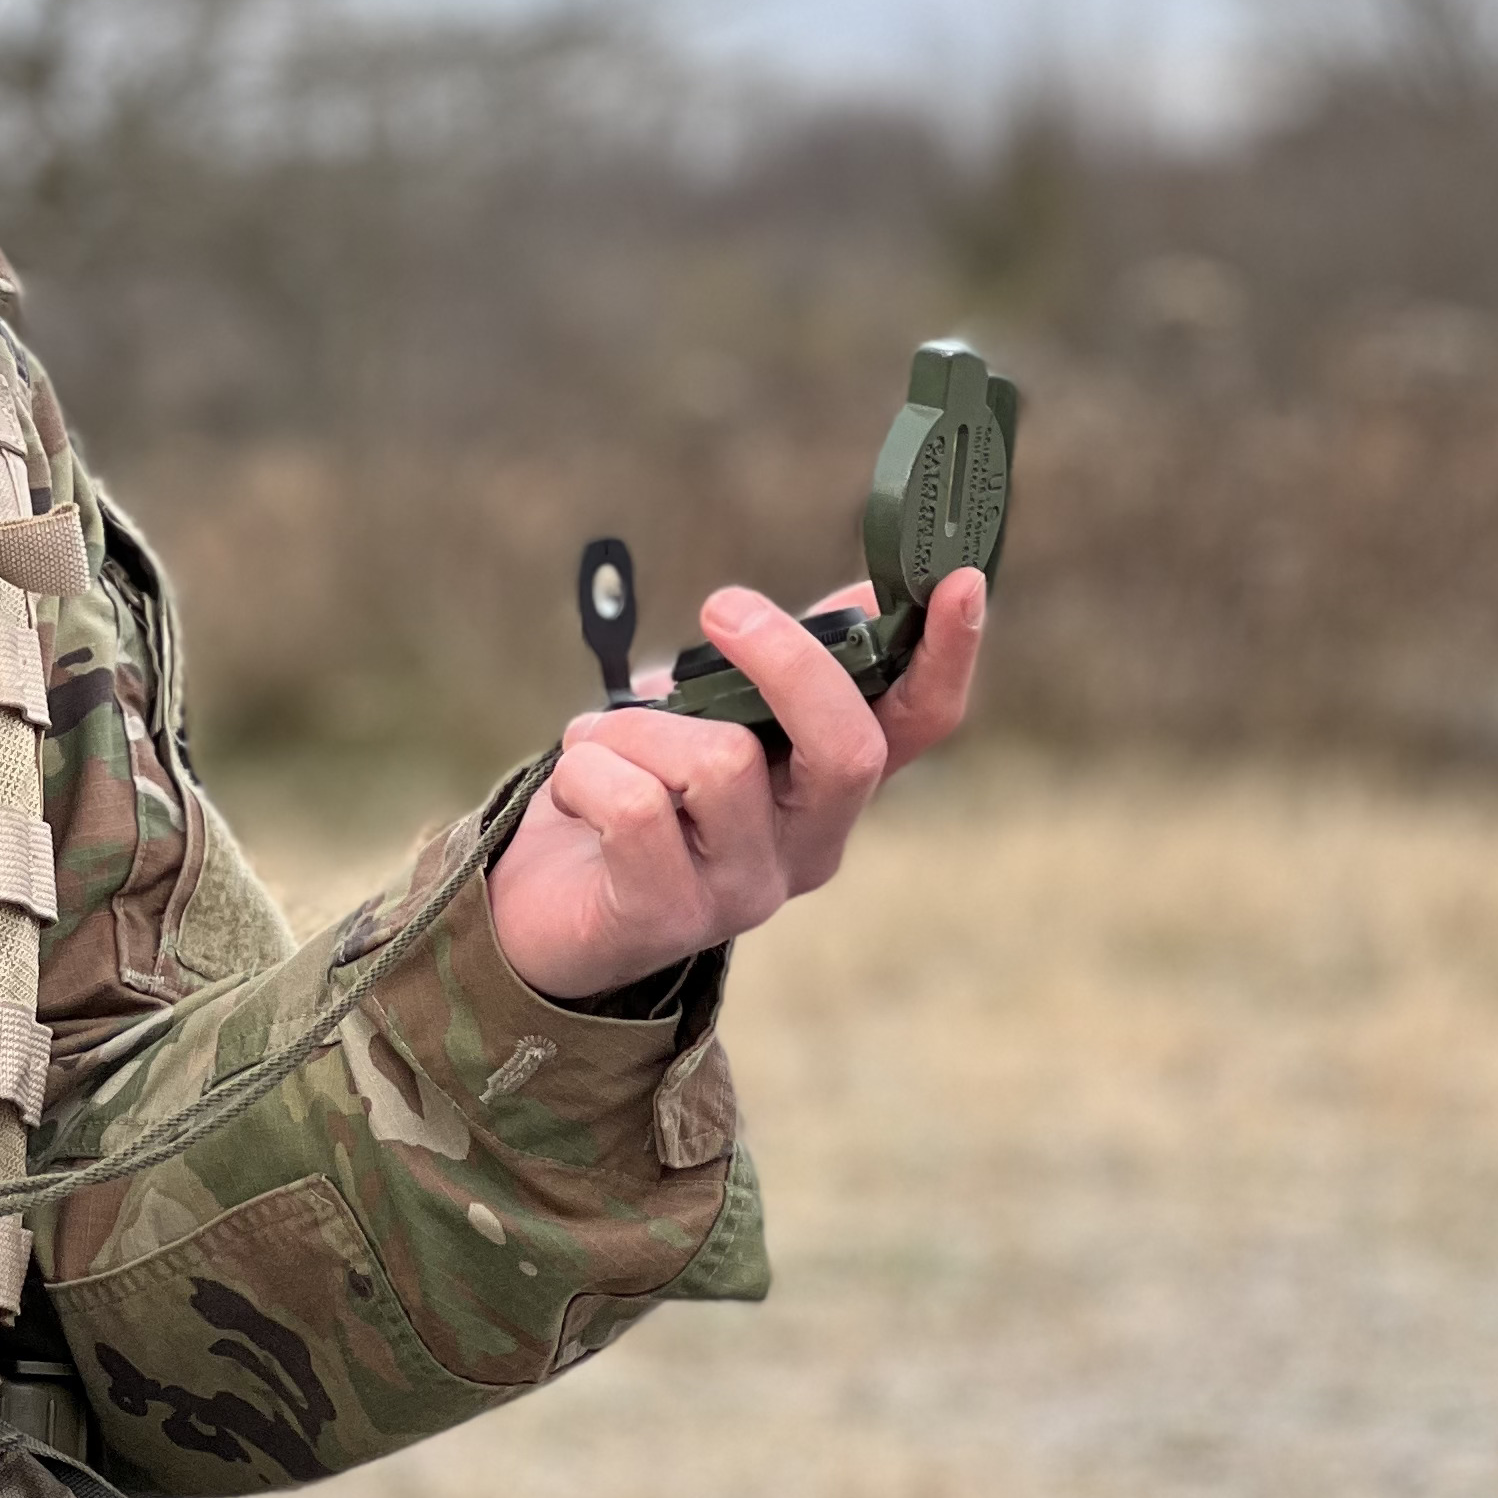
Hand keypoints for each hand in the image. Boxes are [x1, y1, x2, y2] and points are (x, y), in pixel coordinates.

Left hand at [488, 567, 984, 1003]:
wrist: (535, 906)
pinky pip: (636, 805)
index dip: (947, 656)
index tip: (962, 581)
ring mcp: (742, 892)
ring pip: (720, 760)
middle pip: (847, 749)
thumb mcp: (707, 715)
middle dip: (786, 660)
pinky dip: (588, 768)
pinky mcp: (665, 916)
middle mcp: (804, 849)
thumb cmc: (631, 790)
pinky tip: (574, 789)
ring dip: (637, 726)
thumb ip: (778, 667)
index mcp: (825, 790)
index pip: (918, 726)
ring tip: (600, 744)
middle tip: (721, 608)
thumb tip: (869, 597)